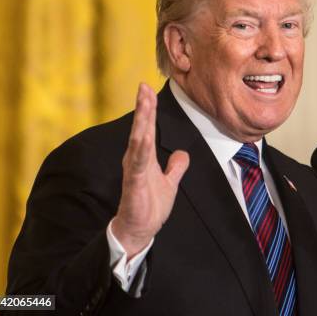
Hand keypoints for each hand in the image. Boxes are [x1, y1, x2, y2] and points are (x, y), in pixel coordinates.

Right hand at [111, 83, 189, 257]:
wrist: (139, 230)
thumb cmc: (150, 206)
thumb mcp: (170, 183)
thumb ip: (176, 168)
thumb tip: (182, 153)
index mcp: (144, 157)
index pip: (147, 127)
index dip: (148, 108)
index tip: (147, 88)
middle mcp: (137, 159)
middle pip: (141, 128)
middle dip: (143, 107)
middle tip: (143, 86)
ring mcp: (134, 170)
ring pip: (138, 140)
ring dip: (142, 121)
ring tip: (144, 102)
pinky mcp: (134, 183)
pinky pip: (138, 163)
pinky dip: (141, 148)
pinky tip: (144, 135)